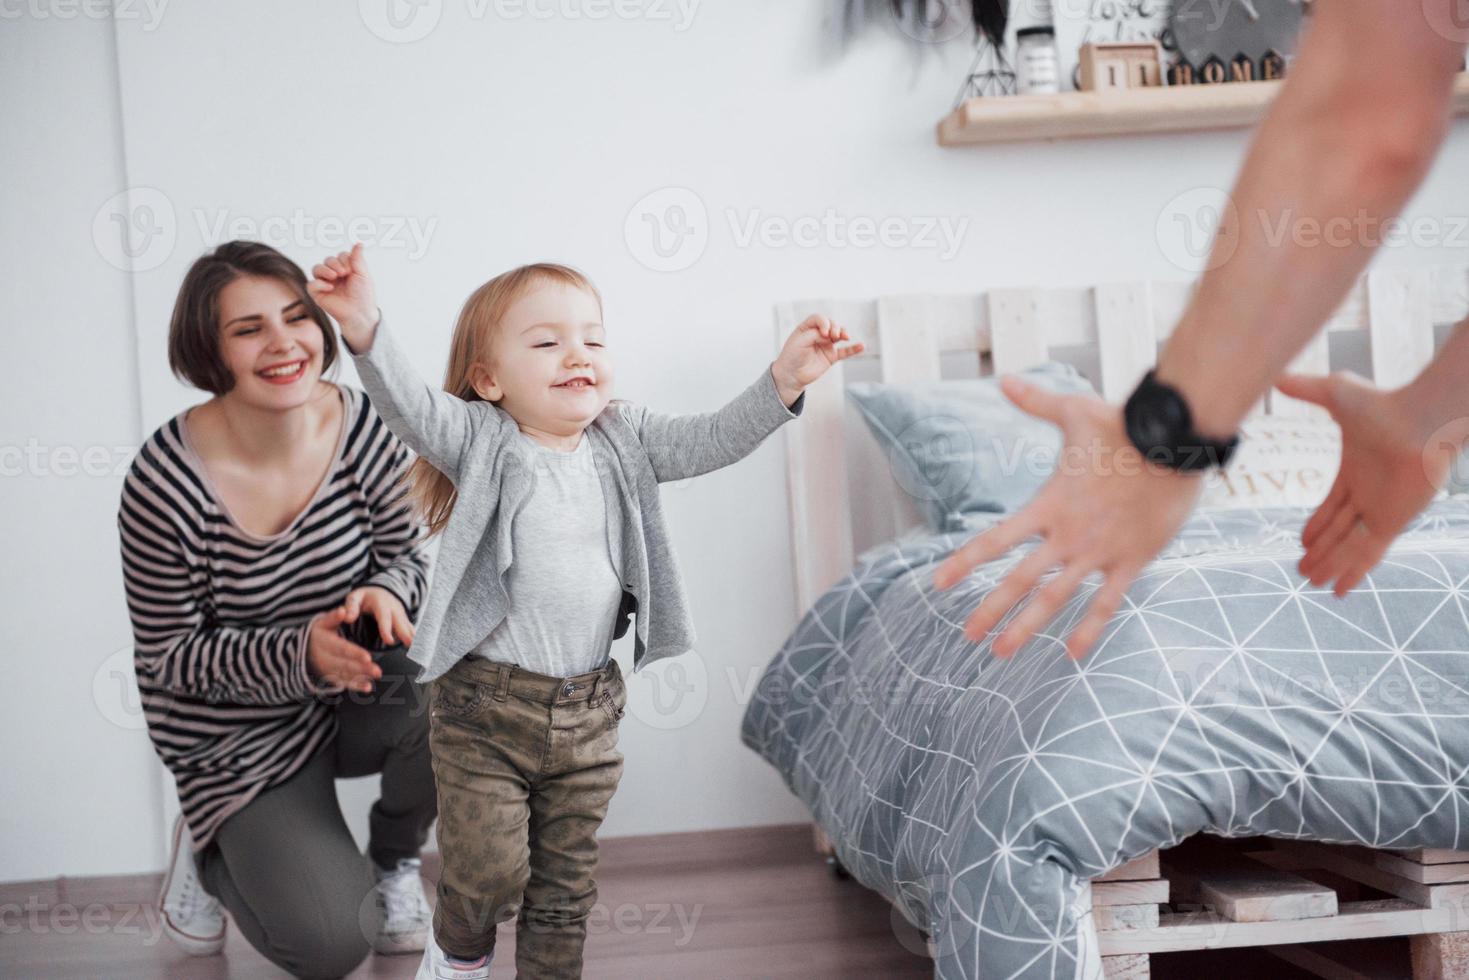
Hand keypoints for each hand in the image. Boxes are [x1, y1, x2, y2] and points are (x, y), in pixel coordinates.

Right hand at [306, 243, 379, 348]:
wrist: (360, 313)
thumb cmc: (363, 296)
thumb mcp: (363, 274)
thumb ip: (358, 258)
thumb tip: (359, 243)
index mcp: (346, 269)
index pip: (340, 256)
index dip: (344, 259)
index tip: (352, 269)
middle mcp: (334, 275)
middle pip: (327, 260)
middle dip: (334, 263)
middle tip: (343, 273)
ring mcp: (325, 283)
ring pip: (316, 268)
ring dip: (324, 270)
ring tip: (334, 277)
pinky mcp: (318, 294)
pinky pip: (311, 284)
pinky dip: (319, 283)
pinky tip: (329, 287)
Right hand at [306, 606, 381, 693]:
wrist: (302, 649)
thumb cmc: (318, 632)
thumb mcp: (322, 622)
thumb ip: (333, 617)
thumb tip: (343, 610)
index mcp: (324, 642)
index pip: (341, 649)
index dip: (354, 653)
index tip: (368, 657)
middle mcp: (324, 658)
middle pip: (344, 664)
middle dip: (361, 669)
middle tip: (378, 671)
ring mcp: (327, 670)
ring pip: (345, 675)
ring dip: (360, 678)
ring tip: (376, 677)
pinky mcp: (330, 677)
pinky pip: (343, 683)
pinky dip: (355, 686)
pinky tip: (368, 688)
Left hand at [341, 585, 416, 646]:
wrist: (380, 591)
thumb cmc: (364, 597)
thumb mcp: (355, 597)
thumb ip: (351, 606)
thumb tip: (347, 618)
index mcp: (380, 603)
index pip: (384, 616)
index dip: (387, 628)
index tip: (389, 641)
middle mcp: (393, 608)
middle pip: (399, 621)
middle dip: (405, 633)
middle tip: (410, 643)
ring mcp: (400, 613)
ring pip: (407, 625)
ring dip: (413, 635)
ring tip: (418, 647)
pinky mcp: (403, 619)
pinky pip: (409, 627)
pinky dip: (415, 636)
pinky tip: (419, 646)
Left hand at [772, 315, 864, 405]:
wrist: (791, 376)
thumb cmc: (792, 356)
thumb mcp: (800, 341)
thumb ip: (815, 334)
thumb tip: (830, 334)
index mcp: (807, 328)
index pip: (819, 318)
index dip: (824, 322)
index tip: (823, 332)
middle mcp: (818, 334)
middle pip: (831, 324)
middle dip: (835, 327)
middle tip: (833, 336)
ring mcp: (826, 345)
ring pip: (839, 335)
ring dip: (844, 333)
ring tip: (845, 337)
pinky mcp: (831, 357)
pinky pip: (845, 352)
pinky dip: (854, 349)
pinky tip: (862, 346)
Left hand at [931, 376, 1202, 658]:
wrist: (1176, 443)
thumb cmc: (1124, 426)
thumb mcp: (1075, 411)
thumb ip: (1036, 402)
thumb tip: (1005, 380)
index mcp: (1048, 504)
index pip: (996, 540)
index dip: (965, 563)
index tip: (939, 584)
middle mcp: (1067, 535)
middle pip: (1019, 581)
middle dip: (991, 610)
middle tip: (966, 635)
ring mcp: (1098, 552)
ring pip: (1055, 599)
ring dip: (1027, 628)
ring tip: (1002, 653)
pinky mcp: (1131, 561)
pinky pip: (1106, 603)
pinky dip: (1089, 630)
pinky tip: (1071, 655)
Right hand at [1277, 371, 1459, 596]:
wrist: (1421, 418)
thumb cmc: (1382, 403)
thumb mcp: (1333, 393)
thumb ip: (1304, 389)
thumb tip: (1275, 378)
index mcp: (1355, 471)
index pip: (1332, 505)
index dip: (1317, 524)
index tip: (1302, 542)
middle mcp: (1368, 494)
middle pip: (1339, 530)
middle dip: (1321, 551)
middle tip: (1302, 571)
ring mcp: (1381, 510)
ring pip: (1348, 546)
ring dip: (1329, 565)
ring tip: (1310, 583)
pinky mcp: (1393, 522)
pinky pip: (1367, 553)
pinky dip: (1352, 572)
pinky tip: (1338, 589)